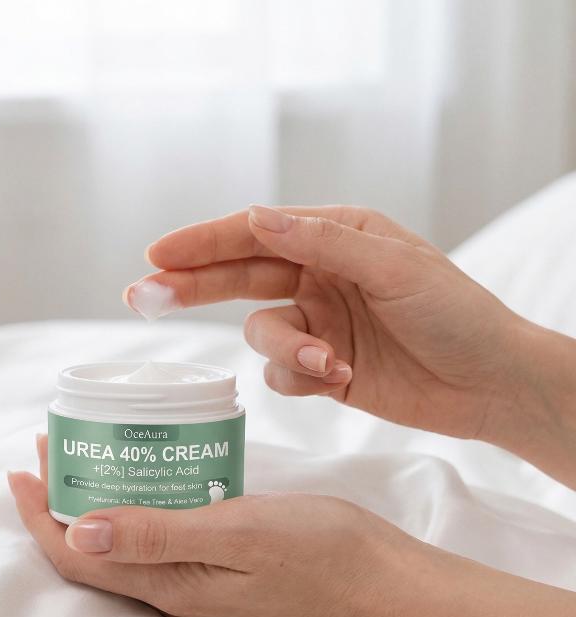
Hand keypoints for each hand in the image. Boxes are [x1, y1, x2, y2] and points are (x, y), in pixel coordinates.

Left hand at [8, 436, 410, 616]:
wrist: (386, 583)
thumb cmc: (322, 554)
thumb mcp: (238, 535)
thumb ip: (159, 536)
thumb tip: (77, 534)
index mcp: (171, 587)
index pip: (78, 558)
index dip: (39, 518)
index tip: (18, 468)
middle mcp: (176, 593)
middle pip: (92, 553)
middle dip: (59, 504)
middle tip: (49, 448)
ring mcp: (198, 585)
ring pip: (124, 546)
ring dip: (95, 503)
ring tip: (86, 456)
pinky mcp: (221, 570)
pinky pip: (158, 540)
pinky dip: (135, 507)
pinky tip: (148, 476)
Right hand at [125, 204, 526, 441]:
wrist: (489, 383)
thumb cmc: (456, 314)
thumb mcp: (394, 268)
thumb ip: (323, 242)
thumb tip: (258, 216)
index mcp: (335, 237)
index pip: (255, 234)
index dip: (202, 243)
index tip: (157, 254)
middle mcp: (319, 276)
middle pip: (238, 278)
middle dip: (192, 286)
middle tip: (143, 296)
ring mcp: (318, 323)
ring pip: (262, 333)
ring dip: (284, 349)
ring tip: (326, 363)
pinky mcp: (322, 368)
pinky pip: (282, 373)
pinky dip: (301, 377)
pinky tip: (340, 378)